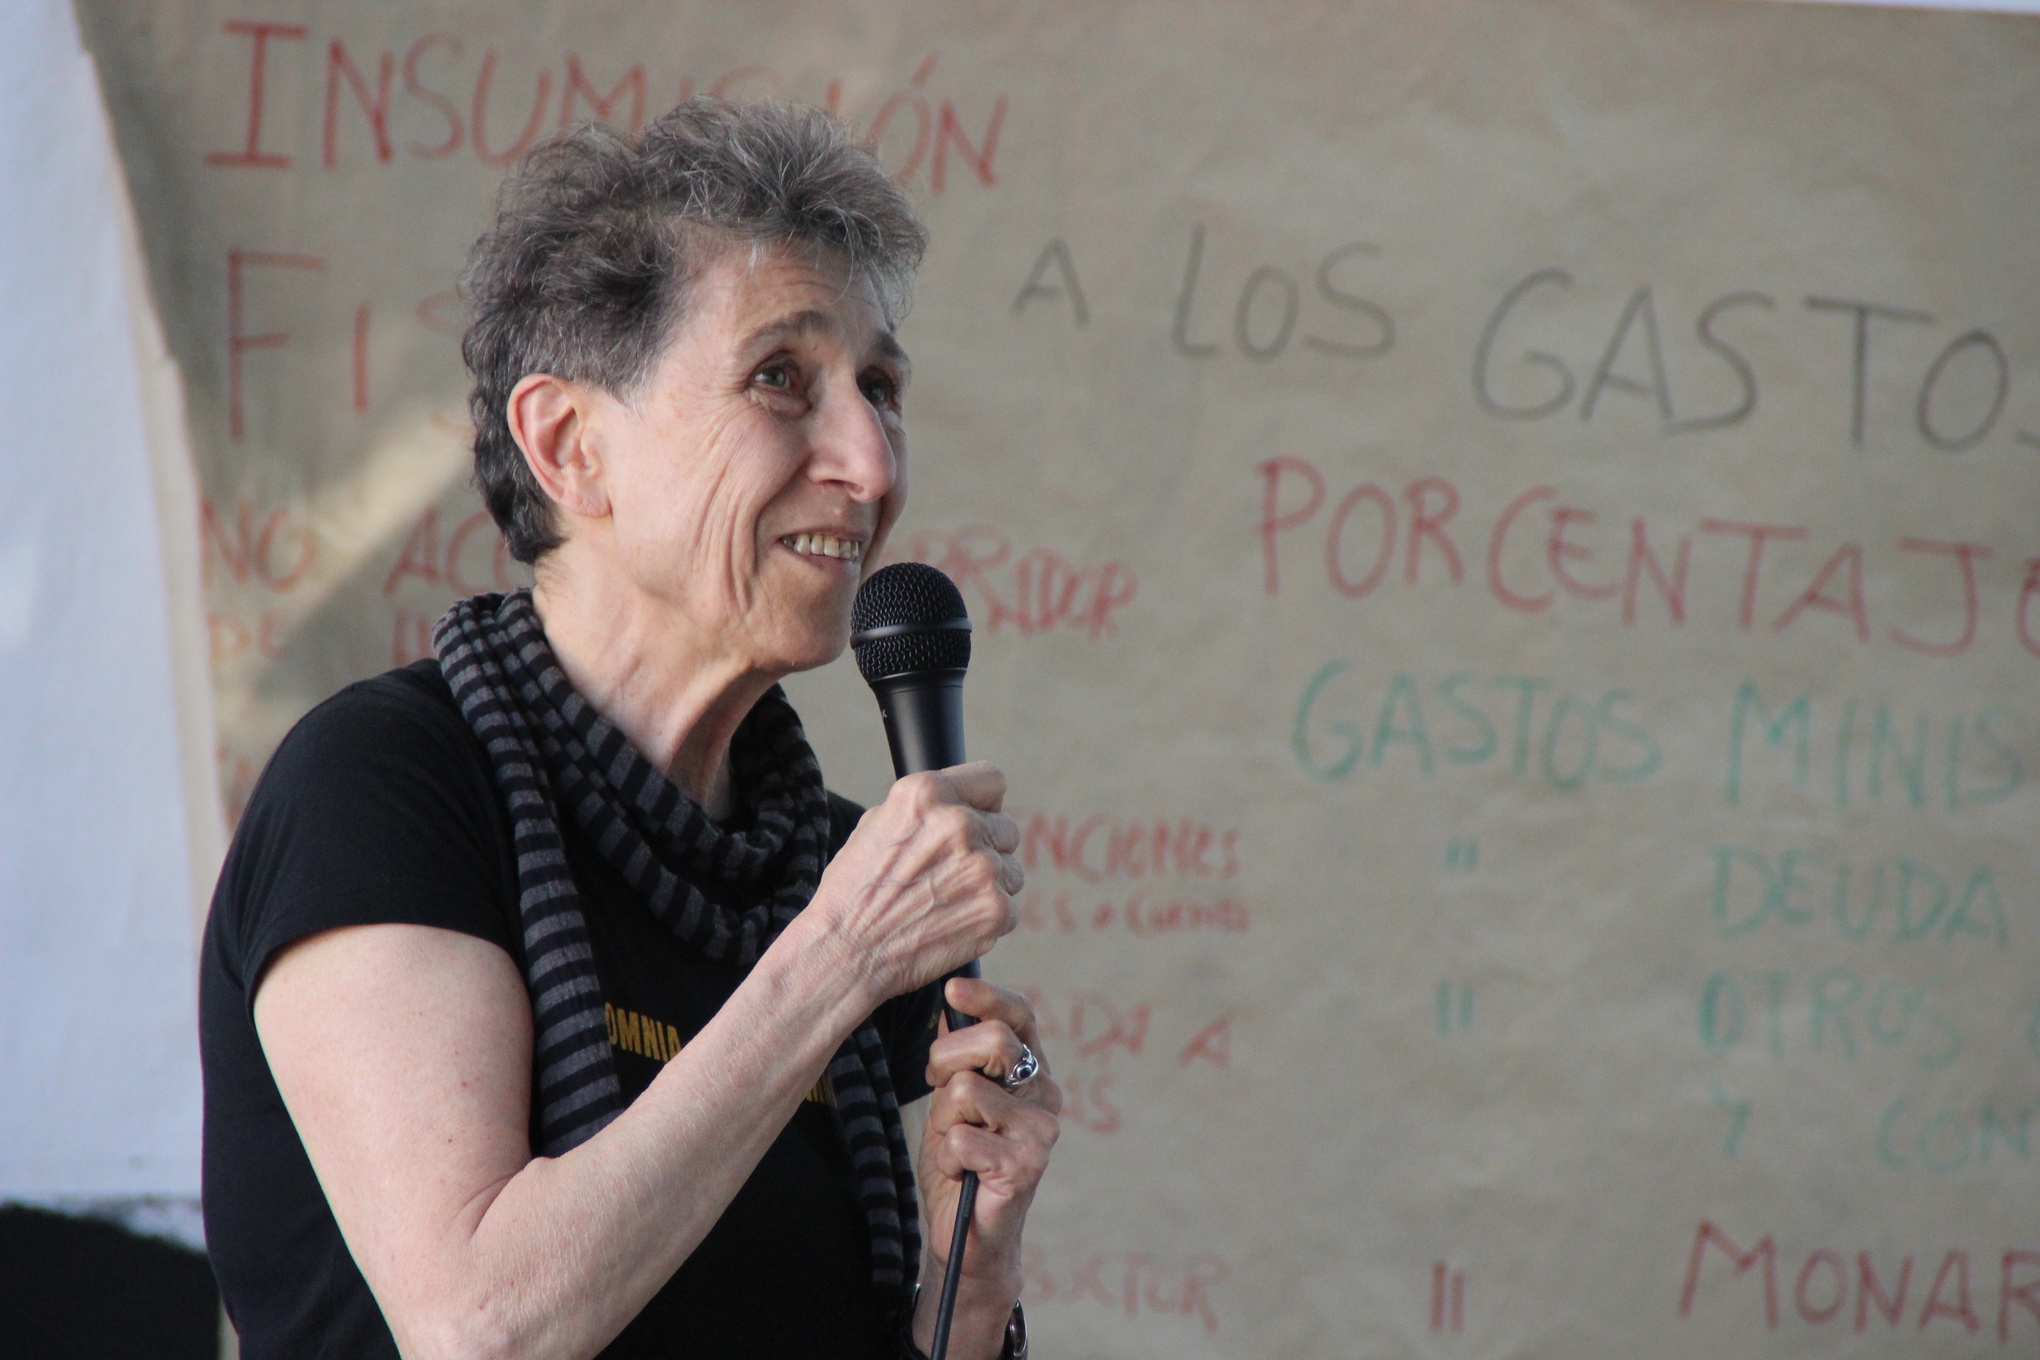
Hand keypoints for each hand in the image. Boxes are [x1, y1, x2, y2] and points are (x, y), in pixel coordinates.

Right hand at [806, 763, 1022, 1002]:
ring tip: (945, 902)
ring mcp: (982, 867)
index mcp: (927, 793)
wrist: (845, 953)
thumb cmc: (853, 892)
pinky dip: (987, 918)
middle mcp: (959, 823)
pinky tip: (950, 924)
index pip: (991, 781)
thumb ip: (926, 811)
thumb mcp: (876, 826)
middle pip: (1005, 828)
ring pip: (1011, 870)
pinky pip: (1009, 906)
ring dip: (988, 885)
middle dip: (985, 849)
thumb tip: (961, 806)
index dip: (981, 804)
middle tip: (949, 875)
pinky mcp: (995, 909)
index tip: (974, 821)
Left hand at [916, 978, 1060, 1309]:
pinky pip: (960, 1138)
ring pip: (966, 1091)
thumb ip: (959, 1057)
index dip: (987, 996)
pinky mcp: (1026, 1166)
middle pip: (993, 1042)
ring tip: (956, 1146)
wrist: (969, 1236)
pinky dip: (947, 1157)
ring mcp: (1040, 1131)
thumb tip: (949, 1002)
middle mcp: (1045, 1095)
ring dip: (943, 1120)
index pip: (1019, 1016)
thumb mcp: (953, 1101)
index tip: (952, 988)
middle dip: (945, 1062)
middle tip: (940, 1095)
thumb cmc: (962, 1163)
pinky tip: (963, 1174)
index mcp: (1031, 1072)